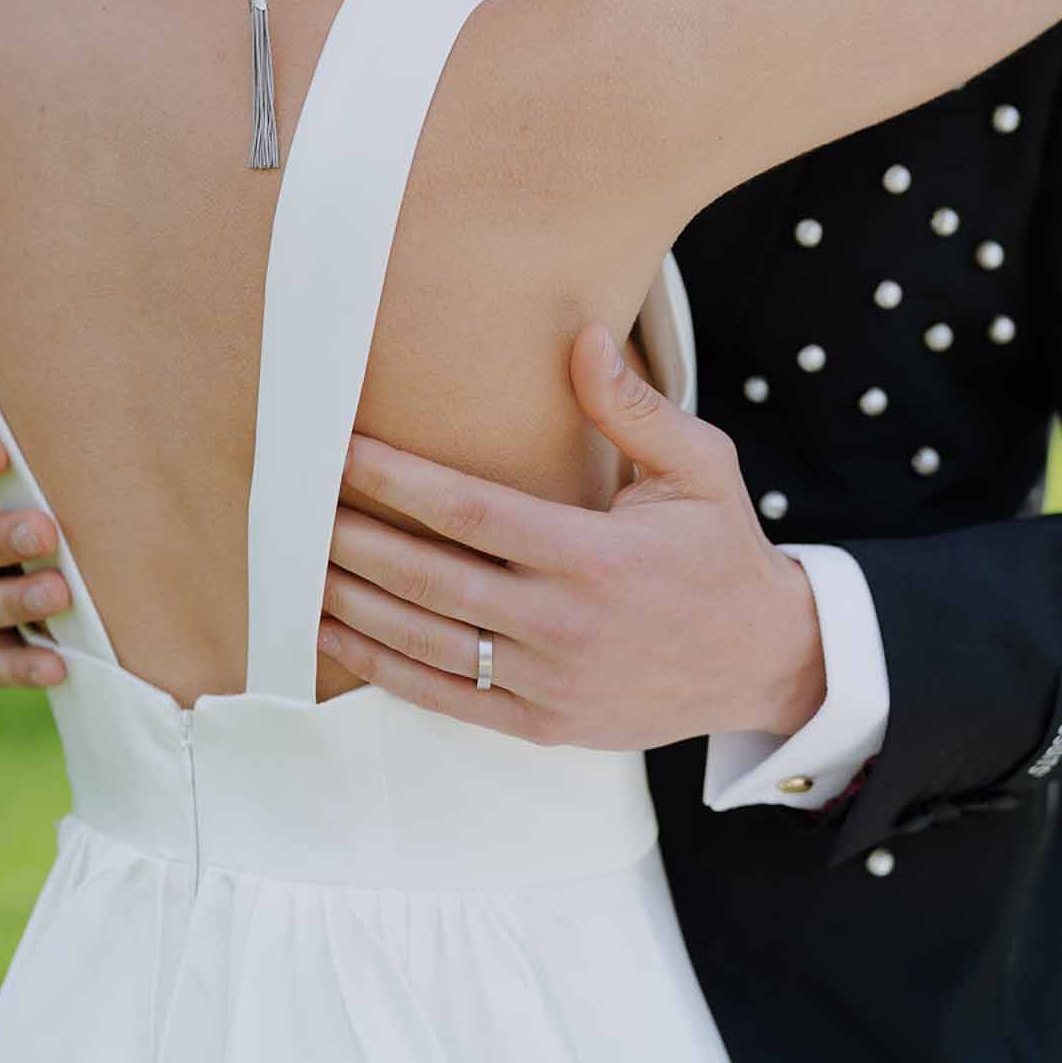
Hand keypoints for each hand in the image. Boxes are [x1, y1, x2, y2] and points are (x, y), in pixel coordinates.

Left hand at [319, 325, 825, 749]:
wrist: (767, 660)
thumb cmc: (722, 551)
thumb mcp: (699, 466)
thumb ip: (633, 406)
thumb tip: (582, 336)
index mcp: (596, 555)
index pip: (471, 512)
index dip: (397, 479)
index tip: (340, 450)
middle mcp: (566, 624)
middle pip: (430, 578)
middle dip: (353, 539)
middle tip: (294, 505)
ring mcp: (552, 683)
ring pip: (427, 643)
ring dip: (353, 604)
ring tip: (295, 566)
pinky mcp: (543, 726)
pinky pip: (447, 698)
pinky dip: (382, 668)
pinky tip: (336, 634)